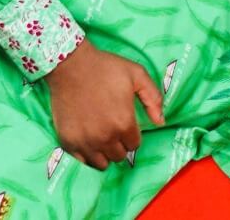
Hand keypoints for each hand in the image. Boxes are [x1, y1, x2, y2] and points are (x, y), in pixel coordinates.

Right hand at [45, 41, 164, 169]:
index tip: (125, 124)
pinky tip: (87, 141)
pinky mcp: (68, 142)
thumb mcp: (137, 74)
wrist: (70, 65)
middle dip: (119, 144)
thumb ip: (153, 99)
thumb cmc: (105, 68)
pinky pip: (82, 162)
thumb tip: (160, 122)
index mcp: (124, 123)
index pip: (134, 144)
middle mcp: (105, 137)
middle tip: (112, 129)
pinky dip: (86, 155)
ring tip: (101, 137)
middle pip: (119, 156)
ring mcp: (85, 142)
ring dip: (104, 153)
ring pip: (101, 164)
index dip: (131, 134)